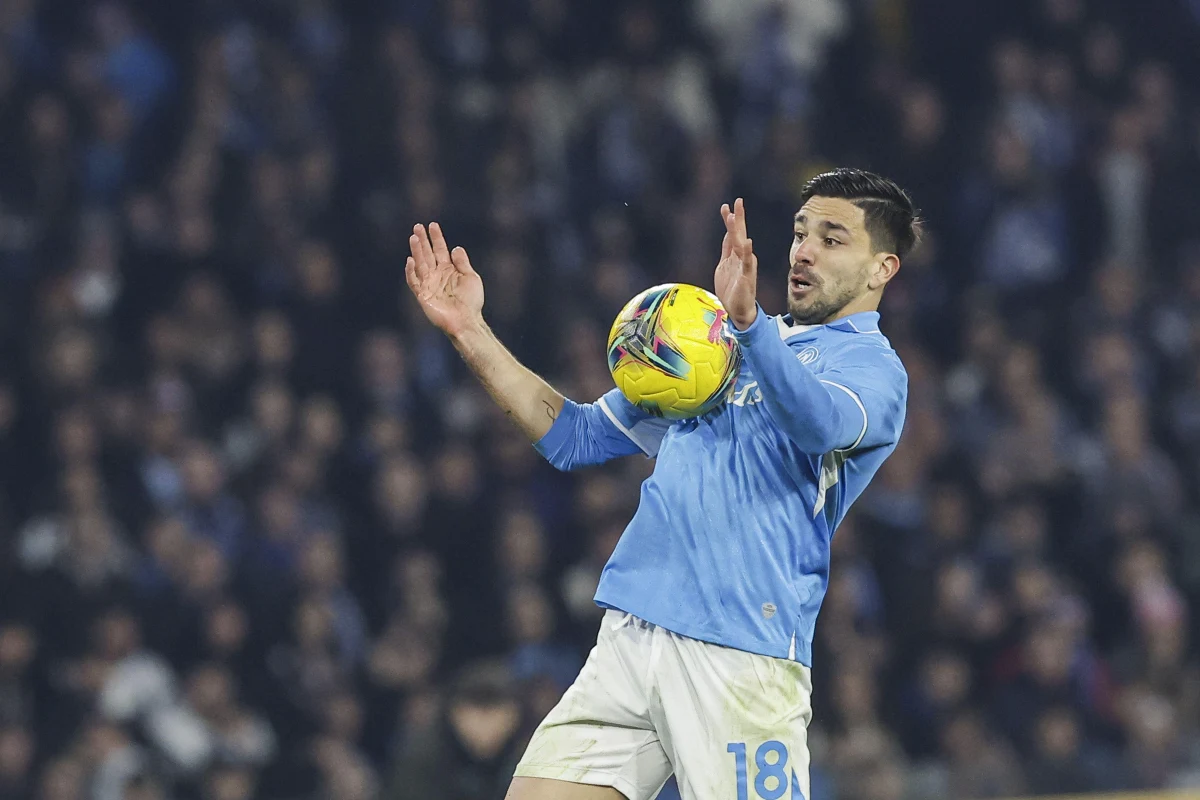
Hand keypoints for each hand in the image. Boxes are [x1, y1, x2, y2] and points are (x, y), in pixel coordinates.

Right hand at [405, 222, 484, 338]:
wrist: (466, 320)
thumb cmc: (472, 301)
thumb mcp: (471, 277)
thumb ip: (462, 263)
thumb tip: (455, 248)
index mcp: (449, 269)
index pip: (440, 250)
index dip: (436, 238)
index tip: (432, 225)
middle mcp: (437, 274)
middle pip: (427, 254)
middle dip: (423, 240)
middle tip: (417, 226)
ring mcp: (429, 284)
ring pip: (420, 264)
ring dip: (416, 251)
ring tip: (414, 238)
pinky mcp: (423, 295)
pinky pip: (414, 282)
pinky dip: (411, 272)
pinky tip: (411, 261)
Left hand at [714, 198, 757, 329]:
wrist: (737, 311)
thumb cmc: (731, 290)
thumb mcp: (724, 266)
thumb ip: (727, 250)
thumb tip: (728, 234)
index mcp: (736, 255)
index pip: (733, 233)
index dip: (730, 220)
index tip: (726, 206)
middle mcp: (742, 257)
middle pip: (739, 234)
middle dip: (738, 218)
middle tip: (738, 201)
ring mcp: (745, 266)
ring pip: (742, 244)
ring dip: (738, 230)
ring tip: (734, 216)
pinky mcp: (746, 276)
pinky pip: (748, 263)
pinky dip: (748, 252)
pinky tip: (748, 242)